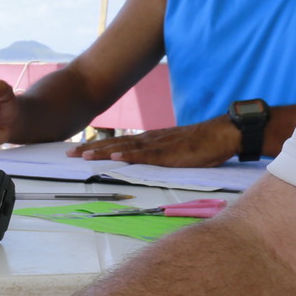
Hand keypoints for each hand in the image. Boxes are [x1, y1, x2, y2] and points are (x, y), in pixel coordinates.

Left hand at [69, 118, 239, 167]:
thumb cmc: (202, 143)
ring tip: (85, 156)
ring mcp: (160, 145)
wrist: (225, 133)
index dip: (98, 147)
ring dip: (104, 152)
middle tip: (70, 154)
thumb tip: (141, 162)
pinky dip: (130, 156)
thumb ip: (157, 154)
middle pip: (116, 144)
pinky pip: (147, 155)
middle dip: (92, 149)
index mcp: (150, 140)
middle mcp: (150, 139)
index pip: (119, 143)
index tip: (79, 151)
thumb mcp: (174, 149)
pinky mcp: (171, 153)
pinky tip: (115, 158)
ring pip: (126, 148)